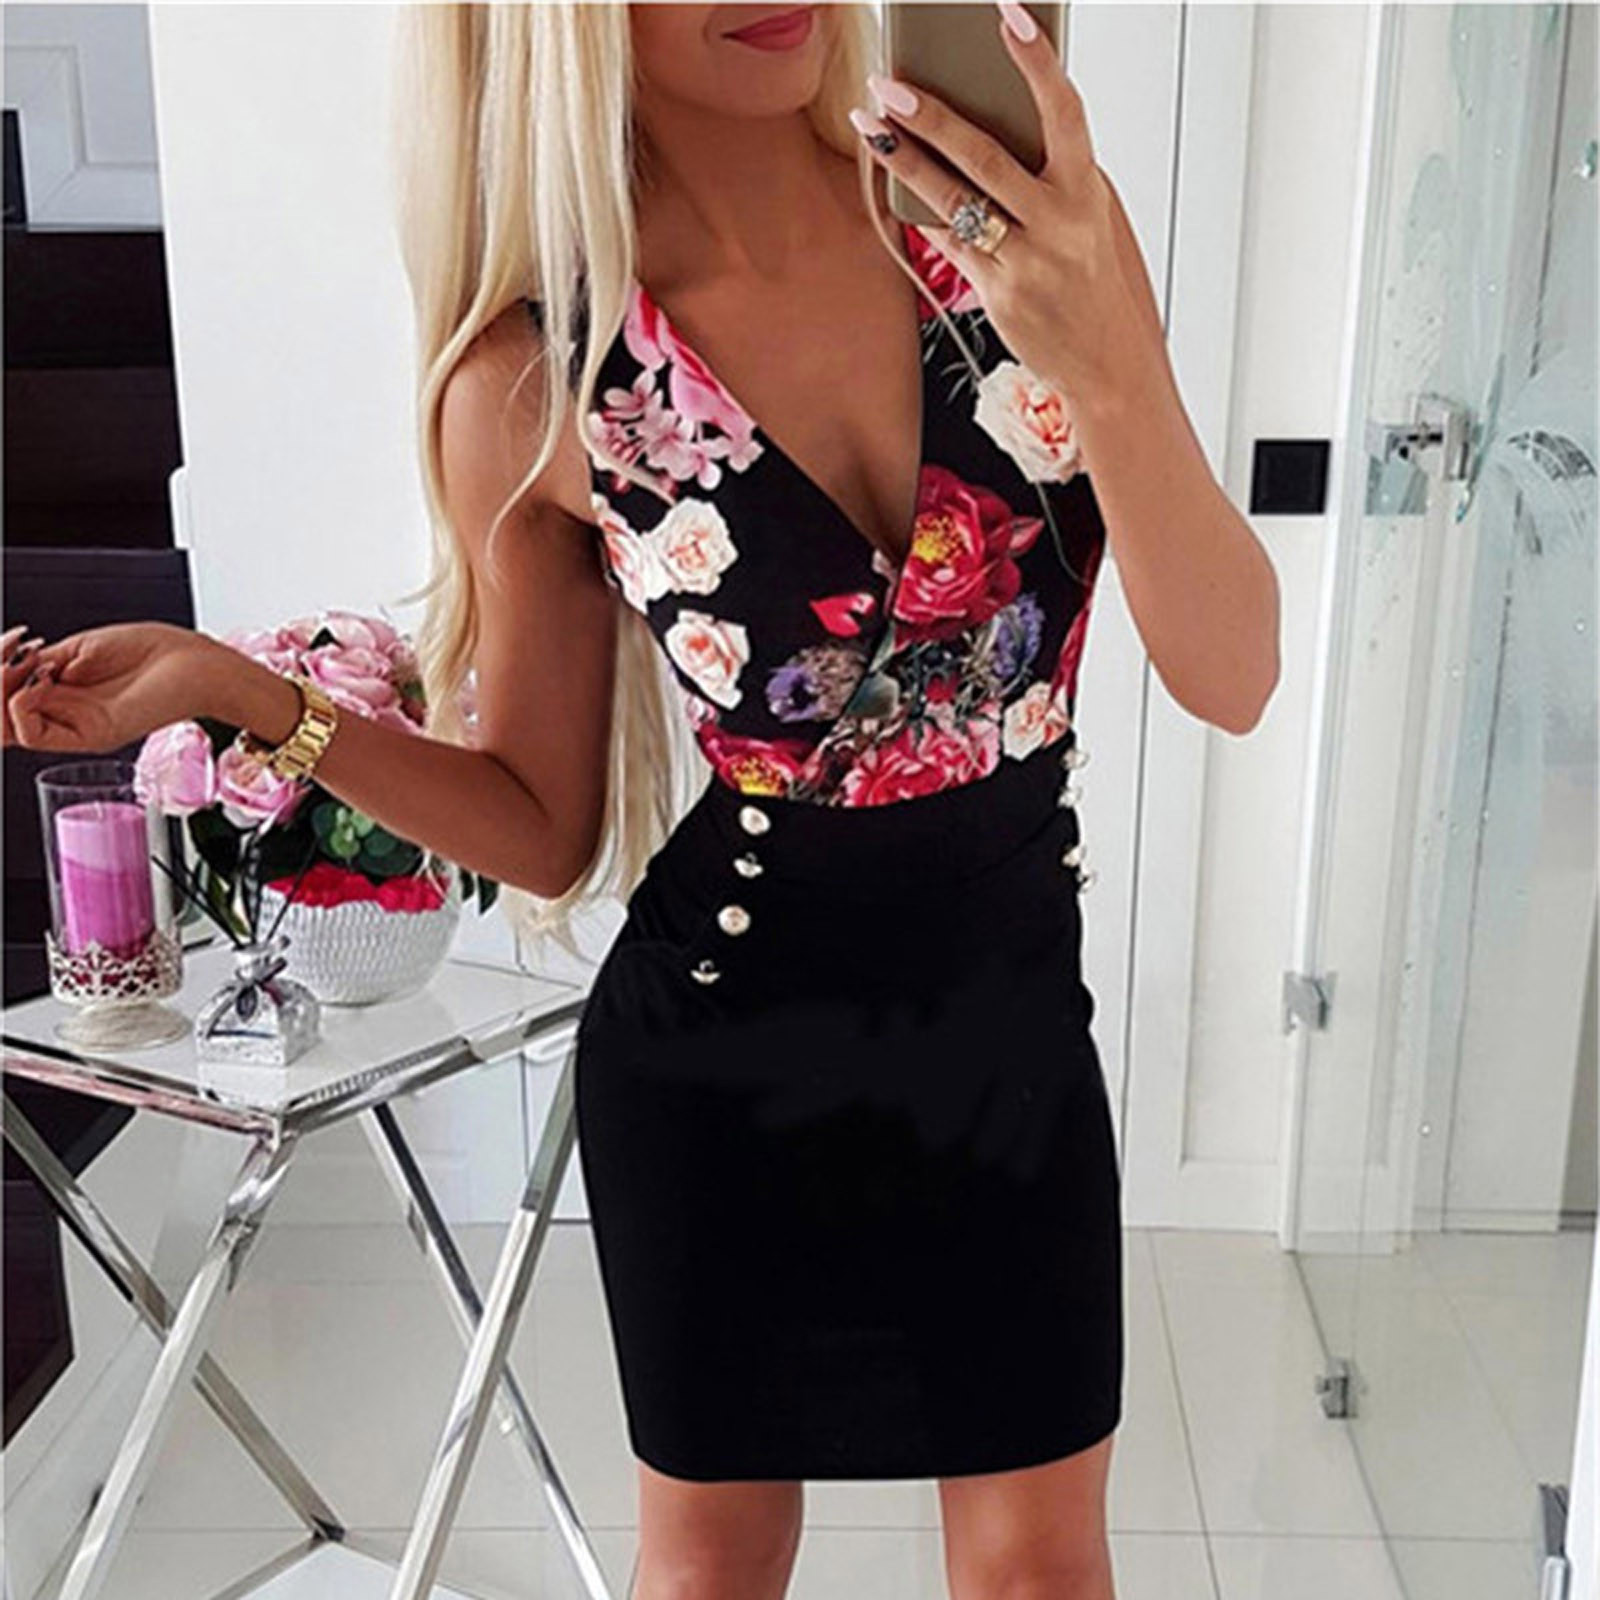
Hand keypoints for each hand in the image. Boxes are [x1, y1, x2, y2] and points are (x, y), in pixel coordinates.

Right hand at [4, 621, 222, 754]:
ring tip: (25, 661)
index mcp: (61, 694)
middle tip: (10, 652)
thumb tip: (6, 666)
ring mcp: (77, 728)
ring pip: (6, 729)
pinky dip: (22, 704)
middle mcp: (65, 715)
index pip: (5, 699)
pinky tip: (41, 679)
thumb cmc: (152, 652)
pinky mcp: (93, 736)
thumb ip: (38, 663)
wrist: (195, 663)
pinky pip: (33, 734)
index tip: (9, 644)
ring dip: (0, 689)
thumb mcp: (80, 650)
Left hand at [850, 0, 1156, 405]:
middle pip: (987, 156)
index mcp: (1086, 190)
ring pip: (956, 200)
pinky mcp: (999, 293)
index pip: (1064, 111)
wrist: (1107, 363)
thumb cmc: (1090, 279)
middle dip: (934, 116)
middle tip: (891, 82)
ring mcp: (1027, 260)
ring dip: (908, 160)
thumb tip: (981, 125)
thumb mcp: (1085, 218)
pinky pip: (950, 243)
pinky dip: (921, 211)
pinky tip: (893, 182)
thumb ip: (1046, 175)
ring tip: (873, 126)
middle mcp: (1059, 222)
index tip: (1007, 12)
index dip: (1036, 59)